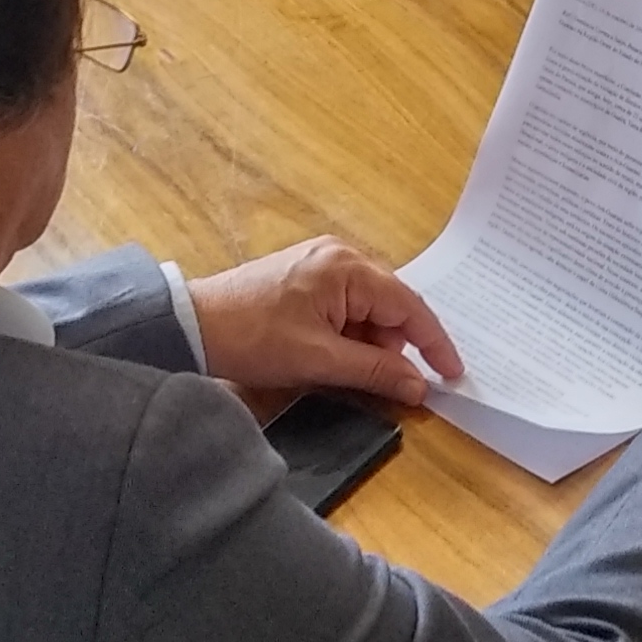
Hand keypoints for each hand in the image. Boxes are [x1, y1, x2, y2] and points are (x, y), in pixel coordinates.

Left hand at [190, 235, 465, 405]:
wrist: (189, 326)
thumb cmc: (252, 338)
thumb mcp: (320, 360)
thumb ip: (375, 370)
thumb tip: (418, 386)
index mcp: (347, 267)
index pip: (408, 305)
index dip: (433, 343)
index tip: (452, 374)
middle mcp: (339, 256)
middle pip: (389, 305)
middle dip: (393, 346)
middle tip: (392, 383)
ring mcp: (320, 264)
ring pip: (366, 309)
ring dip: (367, 343)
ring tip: (350, 373)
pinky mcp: (304, 277)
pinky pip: (344, 306)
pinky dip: (348, 335)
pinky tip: (336, 358)